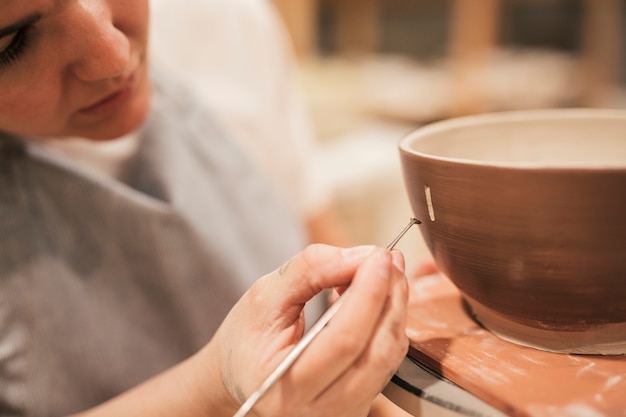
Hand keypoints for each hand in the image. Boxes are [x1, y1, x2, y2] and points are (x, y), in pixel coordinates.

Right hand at [209, 244, 409, 416]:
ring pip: (389, 357)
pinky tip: (376, 298)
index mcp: (284, 386)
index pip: (344, 340)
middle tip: (388, 257)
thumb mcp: (264, 297)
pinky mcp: (359, 406)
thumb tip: (360, 256)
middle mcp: (319, 411)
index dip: (369, 294)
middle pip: (376, 351)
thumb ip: (308, 271)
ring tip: (383, 272)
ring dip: (395, 308)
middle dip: (389, 297)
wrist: (241, 379)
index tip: (378, 256)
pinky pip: (387, 363)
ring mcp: (343, 413)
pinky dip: (388, 324)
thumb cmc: (246, 340)